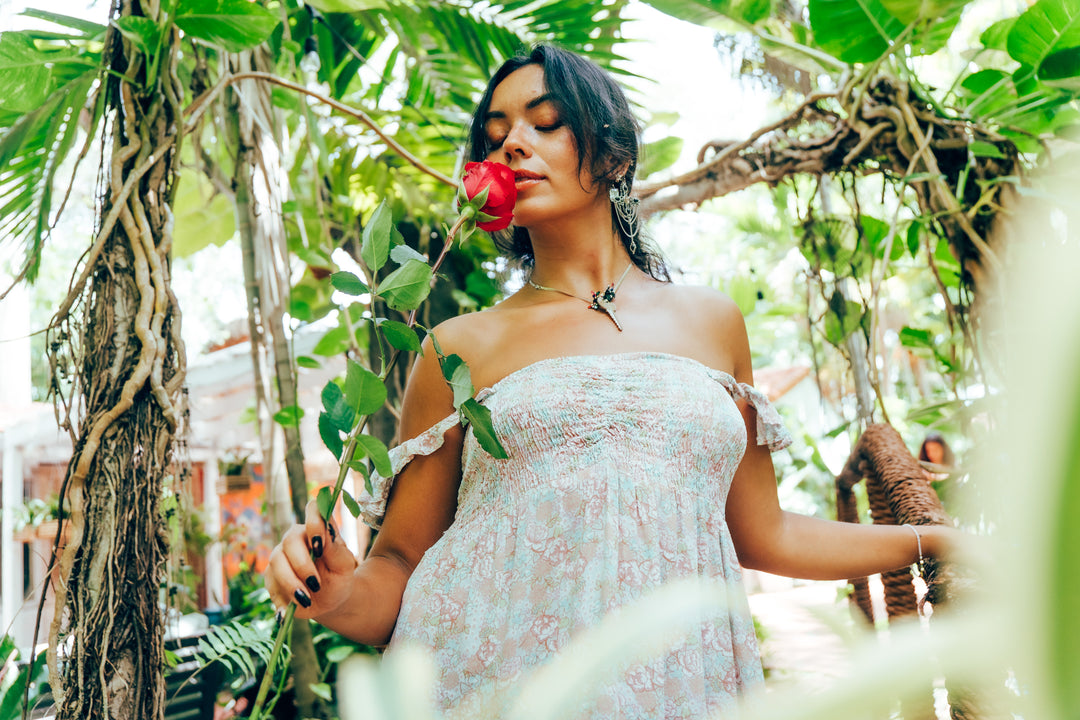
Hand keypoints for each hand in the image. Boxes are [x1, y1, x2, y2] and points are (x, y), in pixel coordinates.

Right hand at [264, 500, 358, 620]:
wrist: (332, 600)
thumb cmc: (340, 577)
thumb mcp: (344, 566)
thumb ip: (335, 549)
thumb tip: (323, 535)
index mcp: (317, 529)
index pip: (312, 510)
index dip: (314, 522)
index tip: (320, 545)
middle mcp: (296, 539)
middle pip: (289, 541)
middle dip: (302, 565)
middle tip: (317, 584)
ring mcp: (281, 557)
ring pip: (276, 563)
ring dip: (291, 583)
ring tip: (307, 600)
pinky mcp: (272, 577)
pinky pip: (270, 584)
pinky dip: (281, 599)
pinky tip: (287, 612)